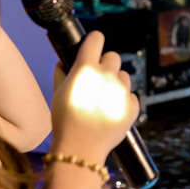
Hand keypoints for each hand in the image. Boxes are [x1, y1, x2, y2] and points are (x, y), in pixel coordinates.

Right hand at [50, 31, 138, 163]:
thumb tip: (63, 61)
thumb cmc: (65, 121)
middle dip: (105, 65)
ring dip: (116, 83)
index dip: (94, 41)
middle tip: (97, 80)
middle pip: (113, 57)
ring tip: (103, 100)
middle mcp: (106, 76)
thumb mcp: (57, 93)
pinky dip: (124, 102)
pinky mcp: (132, 106)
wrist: (80, 149)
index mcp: (86, 68)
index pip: (96, 39)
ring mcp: (121, 91)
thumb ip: (61, 73)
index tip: (93, 45)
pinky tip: (111, 112)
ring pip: (124, 76)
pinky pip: (131, 96)